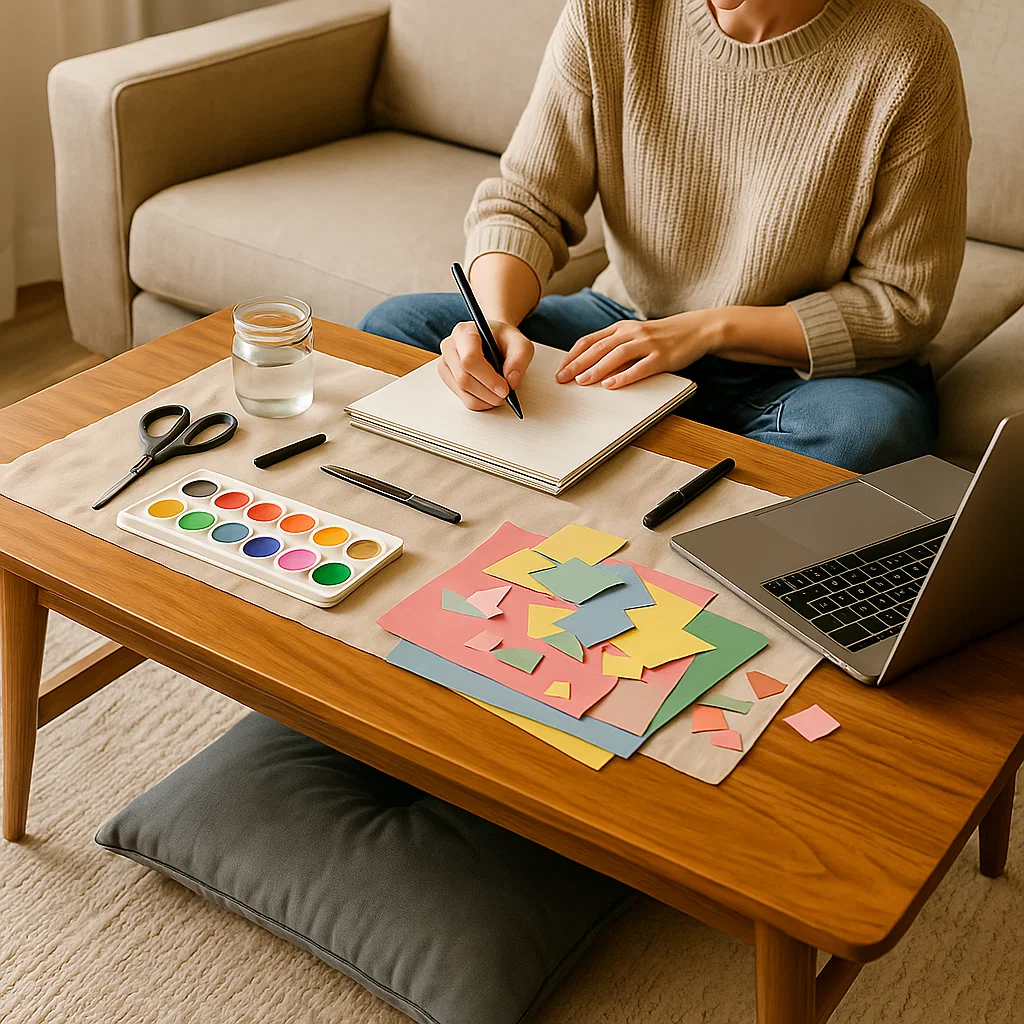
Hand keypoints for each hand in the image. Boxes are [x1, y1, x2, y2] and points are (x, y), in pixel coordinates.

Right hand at [438, 320, 533, 409]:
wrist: (493, 340)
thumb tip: (511, 381)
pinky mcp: (447, 378)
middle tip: (505, 395)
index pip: (469, 359)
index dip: (488, 378)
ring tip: (499, 395)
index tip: (504, 388)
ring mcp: (446, 363)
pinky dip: (479, 402)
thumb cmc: (503, 339)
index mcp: (465, 332)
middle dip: (488, 393)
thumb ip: (520, 358)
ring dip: (485, 400)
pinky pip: (462, 398)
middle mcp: (450, 346)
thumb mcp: (520, 343)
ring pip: (462, 391)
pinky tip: (490, 395)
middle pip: (464, 378)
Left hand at [555, 311, 720, 387]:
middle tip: (563, 378)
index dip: (573, 355)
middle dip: (578, 364)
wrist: (697, 328)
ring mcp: (648, 343)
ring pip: (616, 355)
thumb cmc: (664, 335)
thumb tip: (590, 363)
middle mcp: (632, 332)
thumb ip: (616, 345)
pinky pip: (640, 367)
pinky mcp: (662, 356)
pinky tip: (611, 385)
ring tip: (582, 382)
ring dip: (597, 369)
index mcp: (622, 327)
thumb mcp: (637, 335)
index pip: (590, 340)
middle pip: (598, 348)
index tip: (561, 369)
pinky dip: (624, 376)